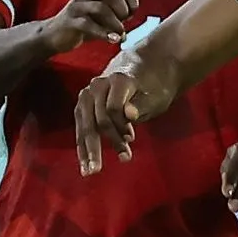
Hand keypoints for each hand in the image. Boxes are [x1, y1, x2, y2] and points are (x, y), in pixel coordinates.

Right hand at [43, 0, 135, 53]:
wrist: (55, 35)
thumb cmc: (84, 24)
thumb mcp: (104, 15)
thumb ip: (118, 13)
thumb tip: (134, 16)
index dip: (132, 0)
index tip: (132, 15)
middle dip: (122, 9)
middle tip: (124, 23)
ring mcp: (77, 5)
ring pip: (101, 7)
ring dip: (115, 23)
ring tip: (120, 34)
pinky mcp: (70, 20)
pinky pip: (89, 24)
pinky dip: (104, 33)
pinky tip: (112, 40)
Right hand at [73, 58, 175, 173]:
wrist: (143, 66)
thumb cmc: (154, 85)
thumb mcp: (156, 95)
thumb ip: (141, 105)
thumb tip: (128, 114)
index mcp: (118, 80)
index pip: (113, 109)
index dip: (121, 127)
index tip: (131, 138)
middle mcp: (98, 85)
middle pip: (95, 119)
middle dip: (97, 145)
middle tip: (98, 169)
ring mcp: (88, 93)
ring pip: (84, 124)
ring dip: (87, 149)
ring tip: (90, 171)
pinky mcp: (84, 103)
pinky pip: (81, 125)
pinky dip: (83, 143)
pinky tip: (85, 161)